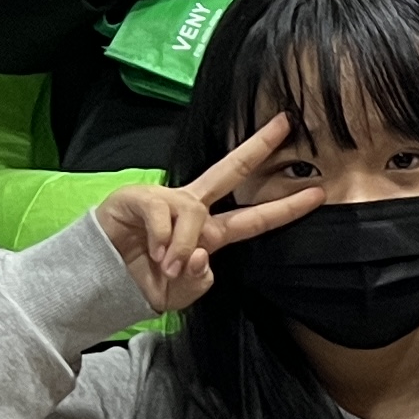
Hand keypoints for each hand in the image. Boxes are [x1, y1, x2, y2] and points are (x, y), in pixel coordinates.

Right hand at [93, 116, 322, 312]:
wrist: (100, 284)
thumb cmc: (142, 284)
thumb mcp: (180, 294)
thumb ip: (200, 280)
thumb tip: (202, 253)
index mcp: (209, 233)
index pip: (254, 217)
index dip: (285, 207)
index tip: (318, 194)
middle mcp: (192, 209)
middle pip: (231, 171)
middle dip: (258, 146)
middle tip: (287, 124)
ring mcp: (165, 200)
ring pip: (194, 212)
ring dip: (181, 246)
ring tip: (166, 266)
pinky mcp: (137, 197)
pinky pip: (162, 214)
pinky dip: (161, 240)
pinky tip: (151, 252)